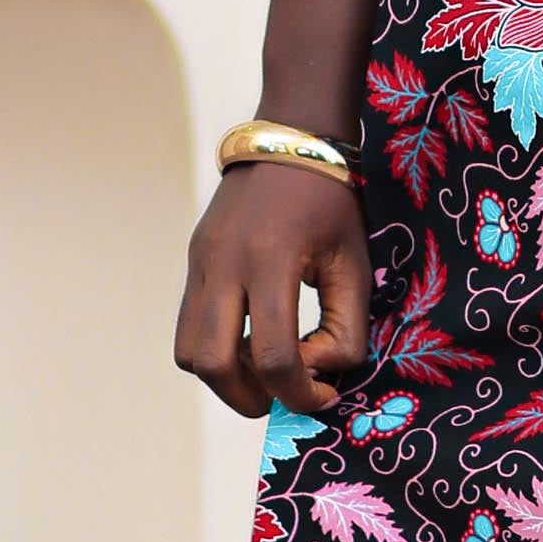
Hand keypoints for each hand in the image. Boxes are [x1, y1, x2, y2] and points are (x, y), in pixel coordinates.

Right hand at [178, 165, 373, 421]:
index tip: (324, 395)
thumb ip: (346, 326)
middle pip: (214, 364)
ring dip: (225, 377)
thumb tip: (320, 373)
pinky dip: (215, 349)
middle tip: (282, 401)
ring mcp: (201, 263)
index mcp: (272, 261)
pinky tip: (250, 341)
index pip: (275, 355)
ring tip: (264, 369)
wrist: (289, 141)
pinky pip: (188, 326)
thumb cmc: (332, 203)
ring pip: (189, 351)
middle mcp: (225, 265)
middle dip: (249, 399)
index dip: (300, 393)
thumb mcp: (354, 263)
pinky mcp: (193, 262)